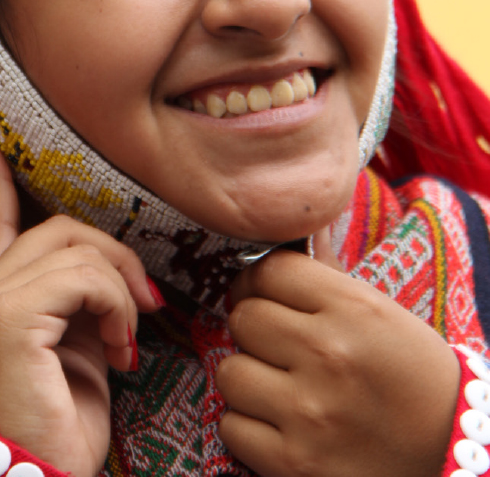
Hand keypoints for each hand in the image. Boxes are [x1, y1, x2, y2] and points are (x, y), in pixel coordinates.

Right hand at [0, 139, 159, 476]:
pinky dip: (116, 305)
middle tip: (145, 302)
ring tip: (129, 337)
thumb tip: (110, 276)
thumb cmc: (55, 429)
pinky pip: (83, 277)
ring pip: (75, 246)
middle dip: (113, 253)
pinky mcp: (10, 316)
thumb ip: (75, 305)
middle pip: (56, 227)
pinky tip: (121, 348)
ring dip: (120, 288)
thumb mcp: (71, 354)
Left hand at [215, 228, 460, 476]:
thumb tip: (277, 229)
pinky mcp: (295, 463)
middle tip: (280, 347)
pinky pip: (232, 427)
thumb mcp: (377, 310)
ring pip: (230, 373)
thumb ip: (322, 274)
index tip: (267, 297)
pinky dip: (249, 427)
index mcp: (353, 309)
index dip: (260, 282)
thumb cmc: (409, 373)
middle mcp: (329, 355)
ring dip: (249, 380)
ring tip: (281, 387)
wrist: (454, 451)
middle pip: (243, 318)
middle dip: (256, 331)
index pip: (268, 270)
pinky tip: (281, 424)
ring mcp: (310, 413)